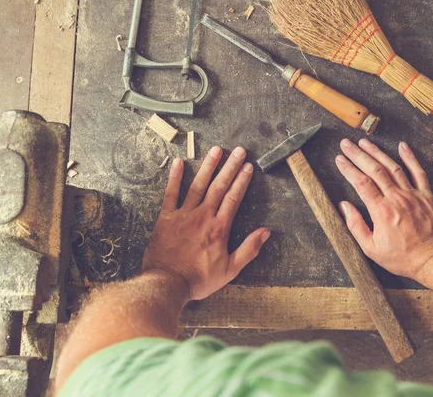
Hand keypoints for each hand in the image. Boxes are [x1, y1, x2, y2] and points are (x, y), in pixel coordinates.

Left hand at [142, 146, 269, 299]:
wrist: (167, 283)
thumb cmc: (199, 279)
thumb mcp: (230, 270)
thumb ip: (249, 249)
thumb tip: (266, 232)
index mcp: (219, 228)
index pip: (234, 198)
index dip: (242, 180)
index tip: (248, 166)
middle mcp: (203, 216)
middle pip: (219, 186)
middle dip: (230, 167)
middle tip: (239, 150)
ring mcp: (183, 215)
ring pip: (198, 185)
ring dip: (208, 166)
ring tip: (217, 150)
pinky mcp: (166, 218)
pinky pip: (171, 194)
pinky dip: (175, 178)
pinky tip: (179, 163)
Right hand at [335, 139, 432, 279]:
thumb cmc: (402, 257)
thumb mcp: (371, 248)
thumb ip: (356, 225)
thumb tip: (344, 206)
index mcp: (381, 211)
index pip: (361, 183)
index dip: (348, 169)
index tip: (339, 159)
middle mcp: (396, 198)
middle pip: (374, 170)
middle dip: (358, 155)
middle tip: (346, 144)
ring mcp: (413, 195)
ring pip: (393, 167)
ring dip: (378, 152)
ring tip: (365, 142)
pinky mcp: (426, 196)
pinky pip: (418, 173)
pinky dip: (410, 158)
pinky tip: (402, 146)